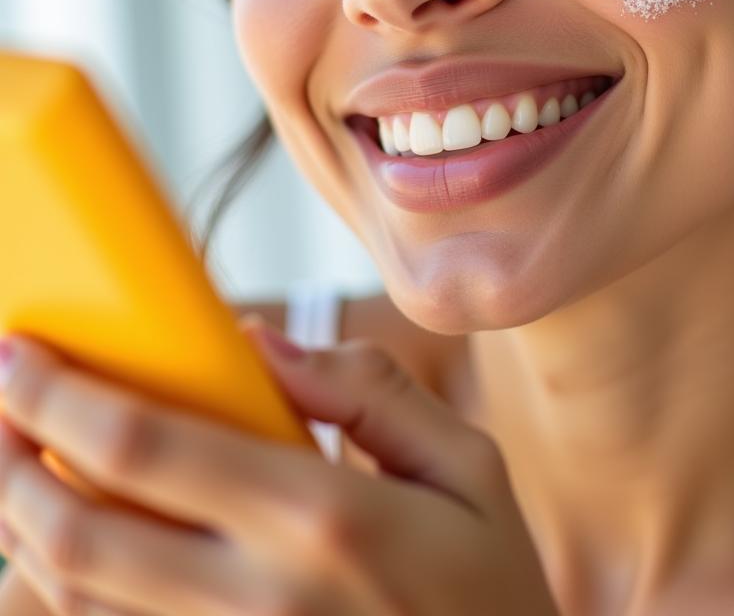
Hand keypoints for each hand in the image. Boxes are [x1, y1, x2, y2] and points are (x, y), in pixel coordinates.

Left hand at [0, 322, 559, 614]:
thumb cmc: (489, 588)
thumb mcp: (467, 466)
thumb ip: (369, 391)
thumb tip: (261, 342)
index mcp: (325, 520)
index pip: (154, 449)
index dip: (64, 396)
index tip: (20, 352)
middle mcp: (261, 601)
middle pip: (81, 533)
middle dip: (8, 459)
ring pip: (73, 605)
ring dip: (17, 533)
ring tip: (8, 468)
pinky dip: (56, 605)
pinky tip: (50, 562)